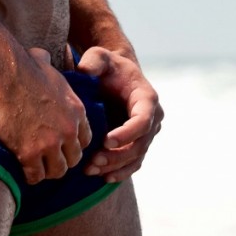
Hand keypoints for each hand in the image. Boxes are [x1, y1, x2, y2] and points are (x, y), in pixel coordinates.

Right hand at [0, 46, 92, 185]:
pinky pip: (35, 176)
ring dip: (46, 169)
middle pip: (73, 159)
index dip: (71, 143)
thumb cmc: (20, 64)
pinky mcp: (29, 152)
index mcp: (76, 110)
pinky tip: (22, 167)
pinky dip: (30, 175)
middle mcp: (68, 130)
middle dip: (61, 158)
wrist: (2, 72)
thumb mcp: (44, 63)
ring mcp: (49, 143)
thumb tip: (43, 56)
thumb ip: (50, 66)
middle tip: (46, 156)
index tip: (59, 142)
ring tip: (35, 165)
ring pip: (57, 171)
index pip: (85, 140)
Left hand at [78, 47, 162, 181]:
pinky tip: (103, 177)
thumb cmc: (108, 66)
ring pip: (135, 157)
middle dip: (116, 155)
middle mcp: (152, 118)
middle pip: (139, 144)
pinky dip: (120, 172)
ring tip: (91, 170)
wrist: (116, 76)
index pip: (142, 120)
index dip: (127, 133)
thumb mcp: (100, 57)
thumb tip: (84, 72)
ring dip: (115, 167)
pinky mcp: (139, 144)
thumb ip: (93, 61)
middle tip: (93, 161)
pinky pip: (133, 163)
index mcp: (147, 98)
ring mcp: (147, 134)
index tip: (105, 140)